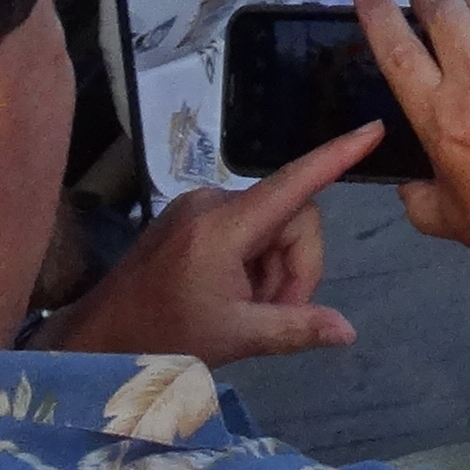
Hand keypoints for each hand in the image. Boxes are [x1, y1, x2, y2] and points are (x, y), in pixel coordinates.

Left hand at [35, 118, 384, 363]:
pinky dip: (253, 264)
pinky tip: (233, 297)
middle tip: (277, 314)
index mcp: (224, 226)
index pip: (294, 182)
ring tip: (247, 312)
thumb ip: (296, 327)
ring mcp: (198, 206)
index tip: (373, 130)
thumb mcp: (235, 338)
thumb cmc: (162, 336)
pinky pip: (246, 228)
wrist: (96, 339)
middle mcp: (212, 202)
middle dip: (295, 268)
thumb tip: (348, 332)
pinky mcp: (189, 217)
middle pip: (292, 218)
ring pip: (271, 226)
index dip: (338, 156)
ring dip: (273, 271)